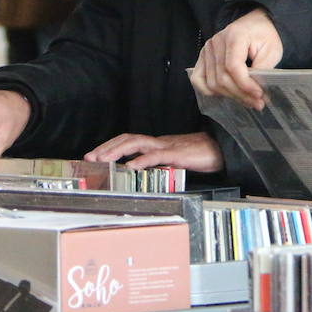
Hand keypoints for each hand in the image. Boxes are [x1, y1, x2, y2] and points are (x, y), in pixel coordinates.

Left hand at [84, 131, 223, 172]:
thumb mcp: (174, 162)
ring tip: (103, 160)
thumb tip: (141, 173)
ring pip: (136, 142)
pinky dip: (141, 160)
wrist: (222, 150)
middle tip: (89, 158)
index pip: (128, 140)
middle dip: (106, 147)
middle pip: (127, 138)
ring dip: (116, 150)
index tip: (94, 156)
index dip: (110, 146)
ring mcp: (167, 146)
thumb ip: (159, 165)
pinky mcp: (177, 154)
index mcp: (156, 144)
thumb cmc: (200, 156)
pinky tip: (131, 166)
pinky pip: (156, 155)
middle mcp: (158, 142)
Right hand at [190, 8, 282, 108]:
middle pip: (222, 78)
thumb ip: (263, 68)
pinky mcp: (203, 57)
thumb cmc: (263, 35)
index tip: (259, 94)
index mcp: (234, 36)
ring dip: (230, 95)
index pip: (233, 67)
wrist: (254, 23)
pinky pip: (198, 79)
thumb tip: (255, 89)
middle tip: (258, 103)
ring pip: (212, 82)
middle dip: (240, 94)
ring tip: (247, 100)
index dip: (245, 85)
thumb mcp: (272, 49)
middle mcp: (216, 42)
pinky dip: (209, 91)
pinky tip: (225, 94)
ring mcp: (207, 49)